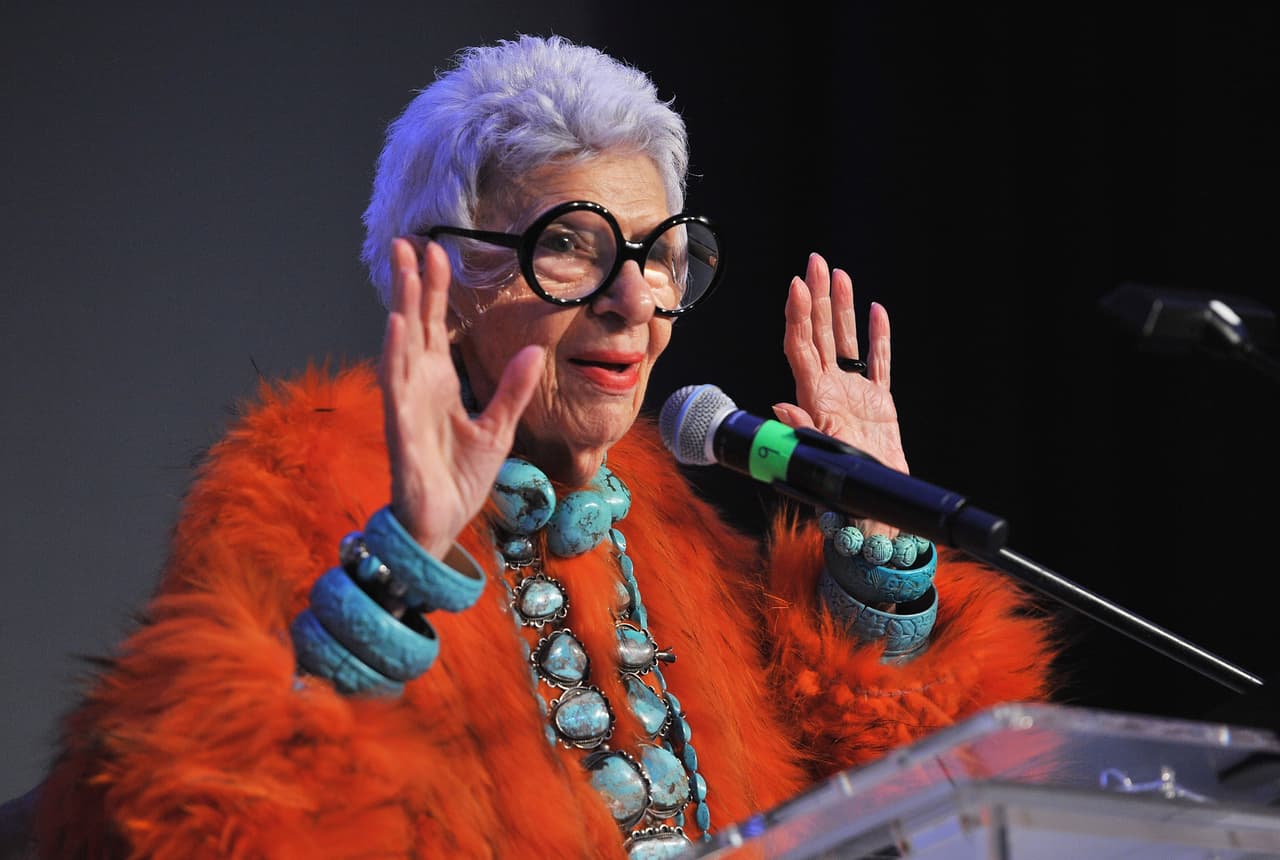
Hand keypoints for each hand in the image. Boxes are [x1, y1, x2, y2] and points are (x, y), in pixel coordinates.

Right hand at [379, 238, 542, 557]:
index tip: (437, 250)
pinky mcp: (400, 425)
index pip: (435, 325)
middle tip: (410, 240)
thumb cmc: (460, 478)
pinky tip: (397, 323)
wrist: (441, 523)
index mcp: (439, 382)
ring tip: (403, 267)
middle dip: (411, 282)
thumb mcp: (499, 428)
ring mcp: (406, 402)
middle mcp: (419, 385)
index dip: (435, 288)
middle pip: (414, 322)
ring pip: (401, 343)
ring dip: (401, 304)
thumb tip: (534, 350)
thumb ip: (513, 389)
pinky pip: (395, 383)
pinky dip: (396, 352)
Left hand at [774, 252, 906, 537]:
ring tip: (840, 275)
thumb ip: (800, 435)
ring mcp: (854, 396)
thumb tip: (779, 406)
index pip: (800, 349)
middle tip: (816, 262)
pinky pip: (878, 364)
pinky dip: (878, 339)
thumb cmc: (844, 497)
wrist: (875, 516)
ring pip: (846, 342)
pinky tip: (876, 312)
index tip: (797, 287)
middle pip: (819, 335)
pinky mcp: (879, 405)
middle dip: (817, 298)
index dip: (797, 317)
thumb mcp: (817, 465)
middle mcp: (829, 392)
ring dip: (843, 309)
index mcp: (814, 401)